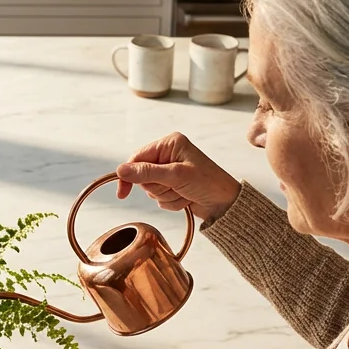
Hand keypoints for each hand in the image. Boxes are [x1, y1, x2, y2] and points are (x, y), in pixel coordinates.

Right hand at [116, 133, 240, 222]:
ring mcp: (171, 171)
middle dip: (158, 187)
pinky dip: (172, 202)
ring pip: (151, 189)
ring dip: (166, 196)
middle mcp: (169, 155)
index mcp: (170, 144)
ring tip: (184, 193)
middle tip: (175, 187)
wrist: (227, 204)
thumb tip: (121, 170)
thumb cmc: (209, 183)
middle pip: (143, 176)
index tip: (123, 193)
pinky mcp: (174, 185)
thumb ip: (147, 173)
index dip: (129, 175)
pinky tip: (186, 198)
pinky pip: (160, 198)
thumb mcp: (176, 176)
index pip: (138, 158)